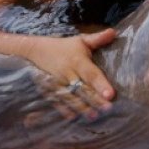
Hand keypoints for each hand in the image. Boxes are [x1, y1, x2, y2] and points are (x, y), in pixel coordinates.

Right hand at [0, 23, 117, 117]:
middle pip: (83, 88)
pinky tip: (71, 116)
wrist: (35, 50)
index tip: (111, 94)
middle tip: (107, 108)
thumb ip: (97, 39)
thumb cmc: (63, 46)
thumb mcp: (80, 40)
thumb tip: (113, 32)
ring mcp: (57, 83)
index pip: (92, 74)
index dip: (101, 84)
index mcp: (77, 61)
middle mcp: (67, 73)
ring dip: (82, 107)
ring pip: (71, 97)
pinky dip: (63, 109)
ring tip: (93, 115)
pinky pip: (56, 101)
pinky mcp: (48, 89)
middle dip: (95, 99)